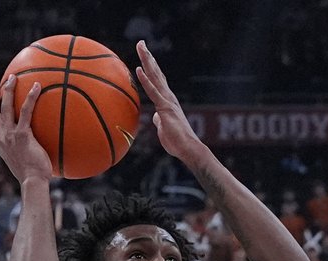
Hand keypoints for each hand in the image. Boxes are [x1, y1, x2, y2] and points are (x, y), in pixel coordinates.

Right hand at [0, 75, 53, 184]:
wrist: (32, 182)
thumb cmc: (34, 178)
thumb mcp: (25, 164)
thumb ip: (26, 153)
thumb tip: (38, 150)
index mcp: (1, 144)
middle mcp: (2, 138)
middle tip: (1, 83)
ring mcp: (10, 135)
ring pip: (5, 107)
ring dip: (8, 90)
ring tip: (14, 77)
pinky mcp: (22, 135)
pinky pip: (25, 111)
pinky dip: (30, 97)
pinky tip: (37, 87)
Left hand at [135, 42, 204, 162]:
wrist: (188, 149)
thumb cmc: (177, 142)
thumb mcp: (163, 128)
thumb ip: (159, 120)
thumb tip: (155, 116)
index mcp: (167, 101)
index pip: (157, 80)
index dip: (151, 66)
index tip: (145, 54)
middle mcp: (169, 97)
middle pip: (156, 73)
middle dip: (148, 57)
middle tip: (141, 43)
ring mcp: (167, 101)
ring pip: (155, 77)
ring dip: (147, 61)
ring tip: (141, 47)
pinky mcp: (165, 108)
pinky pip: (153, 92)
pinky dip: (146, 81)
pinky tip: (139, 70)